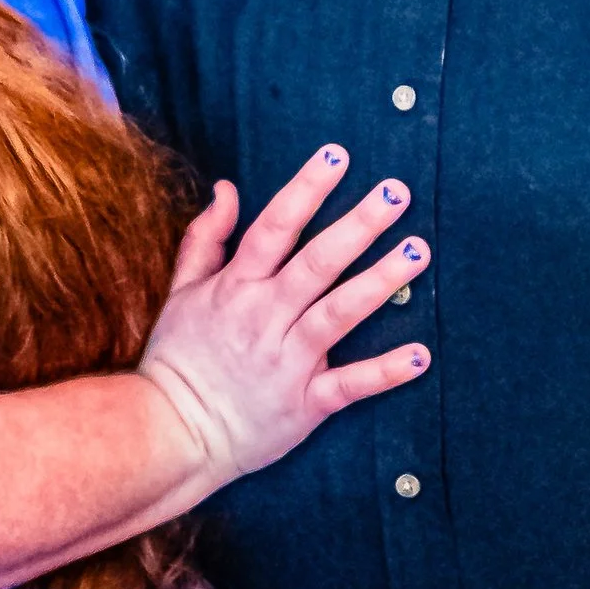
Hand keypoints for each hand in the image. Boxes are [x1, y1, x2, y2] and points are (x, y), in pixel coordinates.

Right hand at [139, 145, 429, 494]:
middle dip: (358, 225)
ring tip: (418, 251)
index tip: (338, 154)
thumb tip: (228, 188)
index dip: (307, 188)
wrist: (169, 434)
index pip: (275, 226)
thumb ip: (206, 238)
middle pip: (316, 262)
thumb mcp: (182, 292)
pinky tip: (420, 355)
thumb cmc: (178, 359)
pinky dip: (384, 373)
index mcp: (236, 287)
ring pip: (338, 314)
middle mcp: (264, 318)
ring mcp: (287, 361)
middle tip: (397, 192)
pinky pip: (348, 385)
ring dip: (380, 282)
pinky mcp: (304, 404)